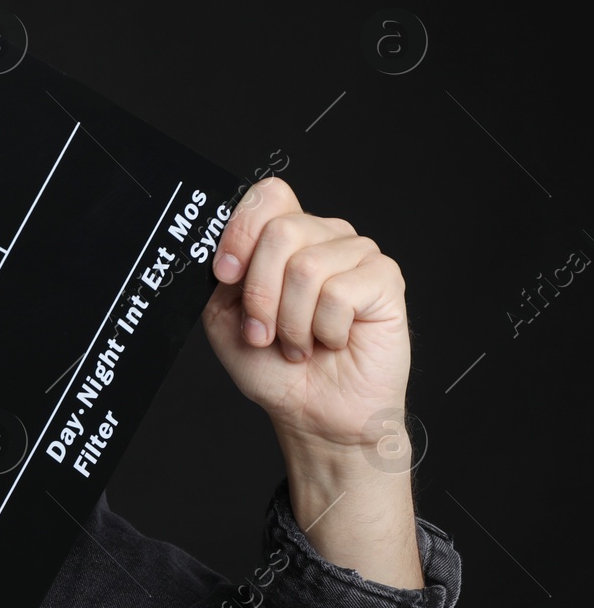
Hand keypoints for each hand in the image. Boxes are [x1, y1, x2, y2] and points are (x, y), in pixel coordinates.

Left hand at [202, 177, 409, 457]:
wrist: (312, 412)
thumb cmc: (274, 367)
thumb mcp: (224, 317)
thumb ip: (222, 276)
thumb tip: (224, 250)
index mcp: (285, 238)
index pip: (269, 195)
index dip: (242, 230)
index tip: (226, 274)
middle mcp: (323, 236)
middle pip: (281, 230)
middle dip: (261, 293)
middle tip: (264, 331)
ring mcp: (357, 254)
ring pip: (307, 267)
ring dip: (291, 320)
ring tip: (299, 343)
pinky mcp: (384, 278)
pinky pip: (340, 292)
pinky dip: (325, 329)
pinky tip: (332, 341)